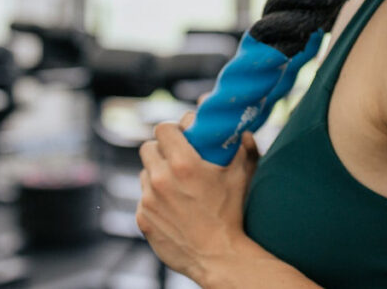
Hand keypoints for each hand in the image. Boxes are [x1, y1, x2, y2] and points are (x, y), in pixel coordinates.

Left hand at [136, 121, 259, 283]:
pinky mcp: (142, 219)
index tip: (181, 136)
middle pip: (148, 148)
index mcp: (182, 163)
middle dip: (161, 150)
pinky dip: (154, 199)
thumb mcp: (241, 178)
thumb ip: (244, 150)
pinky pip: (144, 199)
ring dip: (157, 174)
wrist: (219, 258)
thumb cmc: (231, 215)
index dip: (172, 130)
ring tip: (176, 186)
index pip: (162, 129)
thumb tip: (244, 133)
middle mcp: (160, 179)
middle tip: (176, 158)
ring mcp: (149, 200)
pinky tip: (172, 207)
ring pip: (145, 173)